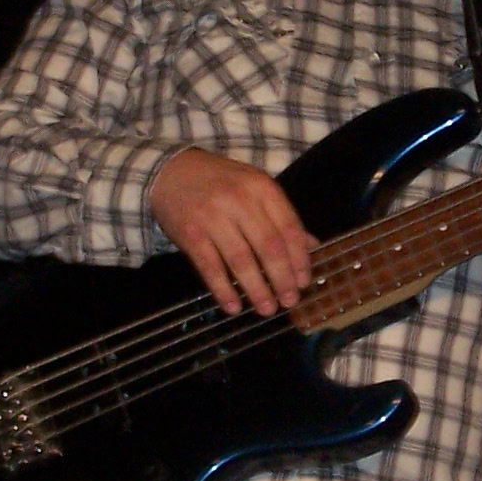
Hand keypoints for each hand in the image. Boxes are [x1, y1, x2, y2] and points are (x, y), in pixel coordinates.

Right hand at [149, 148, 317, 314]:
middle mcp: (239, 200)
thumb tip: (311, 246)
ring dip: (256, 289)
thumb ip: (281, 215)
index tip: (304, 282)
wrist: (169, 171)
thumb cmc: (219, 181)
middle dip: (282, 279)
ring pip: (241, 260)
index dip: (299, 259)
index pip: (288, 228)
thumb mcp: (254, 188)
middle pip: (268, 247)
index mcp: (261, 188)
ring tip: (267, 309)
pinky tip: (233, 306)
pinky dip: (223, 290)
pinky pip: (210, 267)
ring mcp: (213, 217)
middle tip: (290, 301)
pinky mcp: (190, 234)